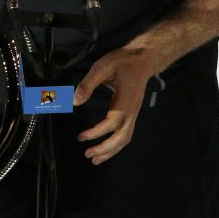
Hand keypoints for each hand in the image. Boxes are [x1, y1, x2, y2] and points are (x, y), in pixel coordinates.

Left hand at [73, 46, 163, 164]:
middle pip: (122, 137)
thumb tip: (75, 101)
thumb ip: (88, 84)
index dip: (97, 132)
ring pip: (125, 138)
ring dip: (111, 151)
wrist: (143, 59)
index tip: (82, 137)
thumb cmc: (124, 62)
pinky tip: (105, 148)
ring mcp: (134, 113)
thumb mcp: (103, 67)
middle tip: (88, 155)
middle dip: (106, 149)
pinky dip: (115, 144)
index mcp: (125, 100)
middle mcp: (132, 110)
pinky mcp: (132, 113)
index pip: (112, 123)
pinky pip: (125, 133)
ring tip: (95, 159)